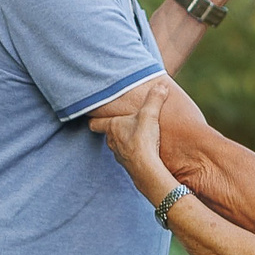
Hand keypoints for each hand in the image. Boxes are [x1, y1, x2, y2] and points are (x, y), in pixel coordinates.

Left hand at [89, 79, 174, 200]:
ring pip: (119, 145)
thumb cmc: (142, 140)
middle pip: (109, 133)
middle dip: (115, 128)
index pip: (94, 123)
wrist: (146, 168)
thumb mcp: (149, 114)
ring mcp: (119, 155)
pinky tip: (145, 150)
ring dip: (126, 141)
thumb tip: (161, 85)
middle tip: (124, 122)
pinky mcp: (129, 165)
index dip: (93, 118)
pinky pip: (129, 156)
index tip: (93, 114)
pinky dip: (134, 152)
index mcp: (112, 127)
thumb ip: (154, 99)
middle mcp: (112, 142)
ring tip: (137, 136)